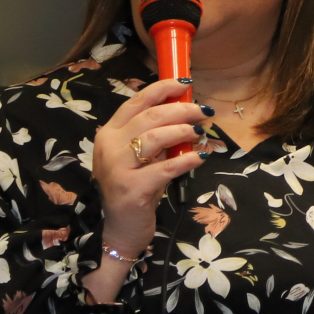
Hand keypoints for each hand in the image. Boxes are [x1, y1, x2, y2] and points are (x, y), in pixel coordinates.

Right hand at [91, 79, 211, 254]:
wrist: (119, 229)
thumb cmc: (135, 189)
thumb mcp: (141, 158)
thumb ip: (155, 137)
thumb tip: (186, 113)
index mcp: (110, 134)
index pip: (136, 101)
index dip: (162, 88)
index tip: (186, 83)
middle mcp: (110, 147)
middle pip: (149, 117)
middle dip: (181, 110)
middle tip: (203, 112)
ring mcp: (118, 168)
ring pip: (154, 137)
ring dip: (183, 131)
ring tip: (200, 133)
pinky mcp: (132, 188)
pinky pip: (165, 168)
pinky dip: (186, 160)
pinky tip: (201, 158)